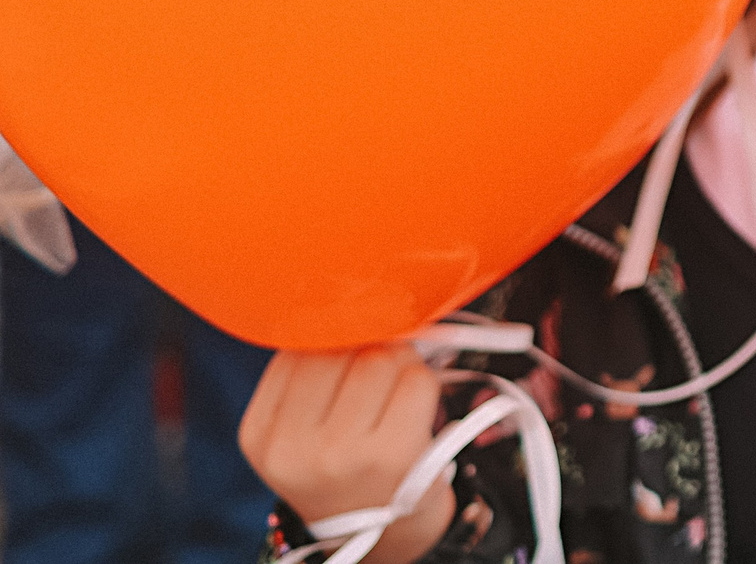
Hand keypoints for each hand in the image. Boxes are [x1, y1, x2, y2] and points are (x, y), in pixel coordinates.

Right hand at [240, 347, 454, 563]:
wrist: (380, 535)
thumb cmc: (346, 464)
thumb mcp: (304, 426)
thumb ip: (315, 367)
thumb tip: (360, 291)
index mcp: (260, 433)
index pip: (297, 343)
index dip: (336, 331)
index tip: (353, 343)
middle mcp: (291, 448)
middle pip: (343, 345)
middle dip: (372, 346)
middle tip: (380, 375)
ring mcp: (340, 455)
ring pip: (382, 356)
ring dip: (402, 363)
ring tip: (394, 396)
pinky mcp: (392, 456)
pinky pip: (417, 380)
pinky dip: (424, 384)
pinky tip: (414, 412)